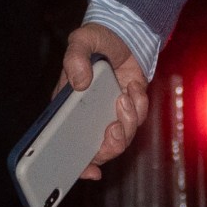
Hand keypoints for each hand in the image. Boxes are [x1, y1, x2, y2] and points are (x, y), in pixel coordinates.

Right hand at [58, 23, 151, 180]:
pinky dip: (139, 105)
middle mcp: (89, 118)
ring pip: (123, 137)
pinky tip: (131, 86)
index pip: (67, 146)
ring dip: (127, 120)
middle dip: (111, 144)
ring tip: (124, 95)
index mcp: (68, 110)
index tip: (90, 172)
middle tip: (114, 127)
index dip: (78, 166)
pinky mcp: (130, 108)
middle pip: (100, 150)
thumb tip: (80, 83)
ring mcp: (110, 115)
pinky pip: (138, 119)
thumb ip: (76, 58)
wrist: (123, 34)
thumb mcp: (81, 41)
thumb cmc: (95, 40)